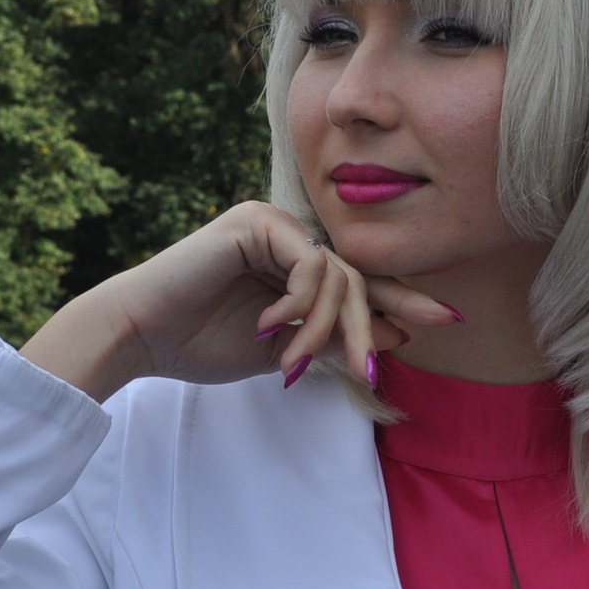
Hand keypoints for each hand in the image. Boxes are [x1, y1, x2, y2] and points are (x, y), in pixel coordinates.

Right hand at [19, 201, 461, 401]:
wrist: (143, 337)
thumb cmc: (201, 344)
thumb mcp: (284, 349)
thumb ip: (333, 337)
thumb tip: (398, 332)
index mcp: (293, 262)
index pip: (357, 279)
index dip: (400, 298)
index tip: (445, 318)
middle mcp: (287, 235)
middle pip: (356, 276)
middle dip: (368, 325)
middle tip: (374, 367)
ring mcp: (272, 223)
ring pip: (336, 274)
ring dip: (322, 326)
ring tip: (293, 360)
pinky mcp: (256, 221)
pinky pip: (310, 262)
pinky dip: (300, 301)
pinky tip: (272, 324)